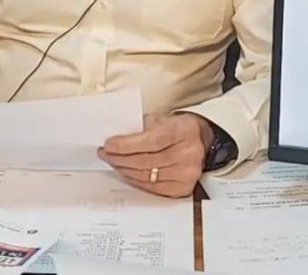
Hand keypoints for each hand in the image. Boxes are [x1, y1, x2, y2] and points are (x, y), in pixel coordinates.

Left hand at [98, 112, 212, 197]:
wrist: (203, 142)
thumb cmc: (180, 128)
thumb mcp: (164, 119)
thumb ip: (142, 127)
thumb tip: (116, 138)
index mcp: (184, 131)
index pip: (150, 141)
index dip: (126, 145)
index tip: (109, 145)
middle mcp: (189, 154)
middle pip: (145, 161)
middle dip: (119, 158)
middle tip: (105, 153)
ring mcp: (187, 174)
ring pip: (145, 176)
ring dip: (124, 170)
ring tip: (112, 162)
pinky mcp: (182, 189)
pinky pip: (151, 188)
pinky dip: (135, 180)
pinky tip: (126, 172)